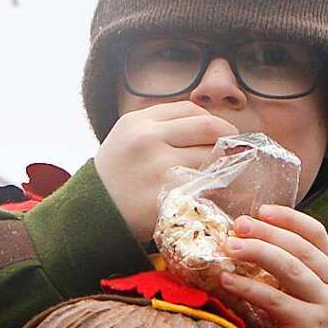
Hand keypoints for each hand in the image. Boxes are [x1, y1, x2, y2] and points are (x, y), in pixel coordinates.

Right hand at [95, 102, 239, 241]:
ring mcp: (158, 169)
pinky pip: (204, 188)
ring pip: (210, 159)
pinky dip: (215, 190)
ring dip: (224, 167)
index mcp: (137, 122)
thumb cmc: (114, 178)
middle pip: (207, 129)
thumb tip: (207, 125)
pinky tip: (217, 194)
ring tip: (226, 175)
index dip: (213, 121)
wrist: (91, 216)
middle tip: (236, 152)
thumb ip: (159, 127)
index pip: (191, 110)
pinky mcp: (167, 197)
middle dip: (227, 140)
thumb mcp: (125, 139)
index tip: (222, 133)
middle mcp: (148, 140)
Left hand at [220, 205, 327, 327]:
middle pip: (301, 249)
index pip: (317, 235)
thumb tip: (245, 240)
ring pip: (291, 269)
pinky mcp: (311, 327)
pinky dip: (248, 287)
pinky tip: (227, 281)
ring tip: (229, 247)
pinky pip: (275, 300)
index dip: (289, 219)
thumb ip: (288, 273)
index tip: (261, 210)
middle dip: (266, 234)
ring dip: (257, 253)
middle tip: (237, 226)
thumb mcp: (302, 298)